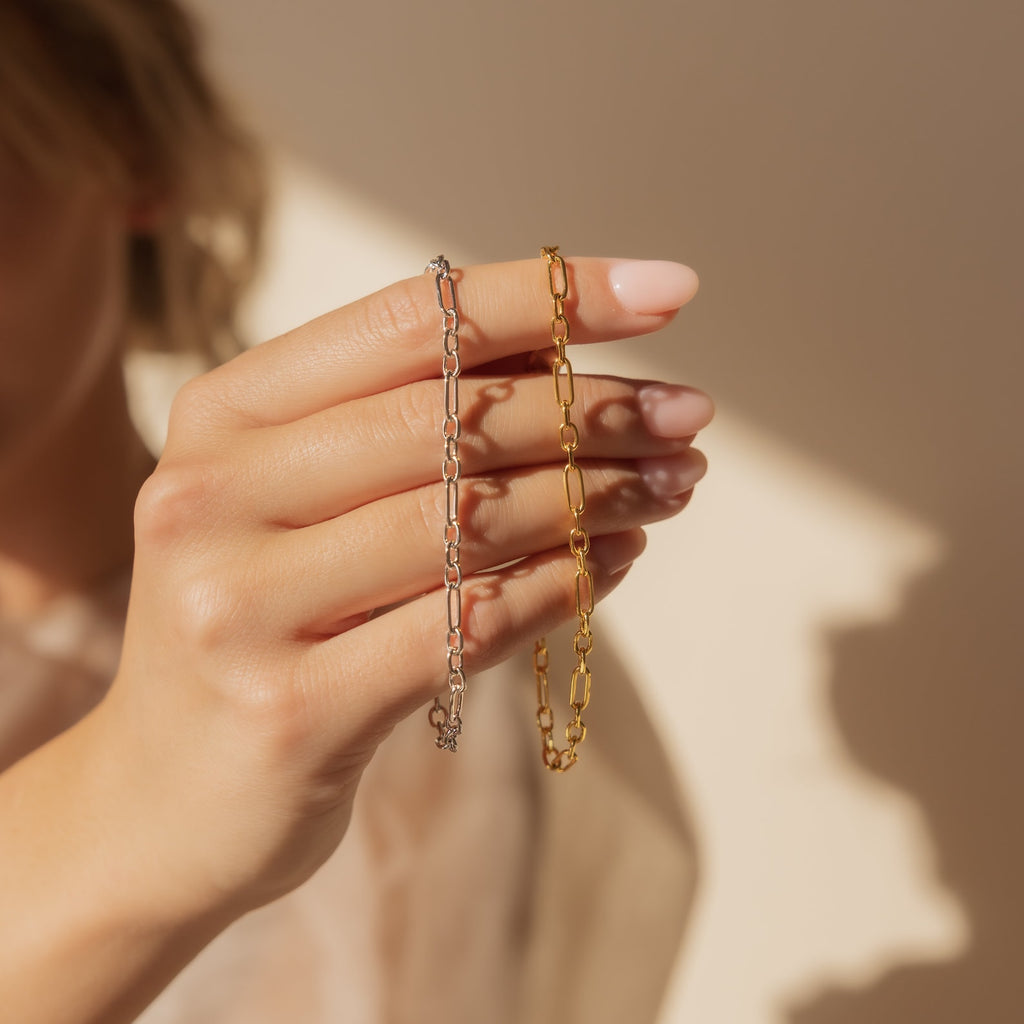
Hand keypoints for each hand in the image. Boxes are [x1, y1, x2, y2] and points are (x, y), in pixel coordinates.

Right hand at [99, 256, 712, 919]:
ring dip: (597, 497)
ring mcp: (239, 605)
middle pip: (449, 418)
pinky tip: (618, 562)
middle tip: (690, 416)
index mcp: (223, 414)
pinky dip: (562, 588)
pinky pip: (467, 626)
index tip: (670, 289)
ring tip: (672, 485)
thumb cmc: (261, 629)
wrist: (163, 800)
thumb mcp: (302, 506)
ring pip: (468, 521)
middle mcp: (212, 493)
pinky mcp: (288, 710)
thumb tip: (582, 378)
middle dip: (595, 410)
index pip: (411, 321)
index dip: (550, 297)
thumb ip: (410, 437)